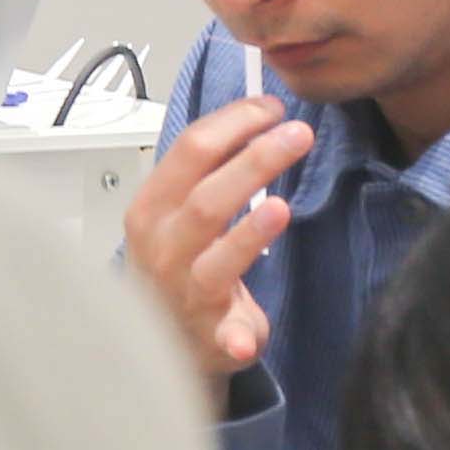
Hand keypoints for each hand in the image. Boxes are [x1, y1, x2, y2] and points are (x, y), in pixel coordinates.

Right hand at [123, 87, 313, 383]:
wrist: (161, 337)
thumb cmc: (177, 263)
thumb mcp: (176, 210)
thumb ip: (207, 169)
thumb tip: (255, 115)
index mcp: (152, 207)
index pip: (190, 150)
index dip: (234, 123)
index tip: (270, 108)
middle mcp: (162, 247)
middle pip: (206, 197)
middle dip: (254, 161)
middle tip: (297, 135)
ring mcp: (183, 291)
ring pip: (216, 258)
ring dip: (249, 233)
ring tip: (280, 208)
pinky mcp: (209, 335)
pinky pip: (221, 337)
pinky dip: (233, 338)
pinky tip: (245, 340)